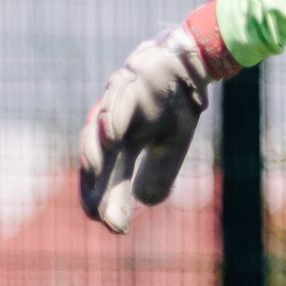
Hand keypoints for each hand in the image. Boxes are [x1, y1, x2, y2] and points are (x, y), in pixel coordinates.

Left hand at [78, 14, 222, 233]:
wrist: (190, 60)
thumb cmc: (176, 102)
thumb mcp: (174, 144)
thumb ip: (160, 171)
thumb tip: (146, 202)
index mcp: (125, 141)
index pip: (109, 174)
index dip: (105, 197)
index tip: (111, 225)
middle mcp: (115, 122)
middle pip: (100, 157)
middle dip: (98, 186)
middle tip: (98, 214)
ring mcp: (120, 99)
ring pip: (100, 125)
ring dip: (96, 150)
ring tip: (95, 173)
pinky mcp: (132, 77)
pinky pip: (119, 95)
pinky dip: (114, 112)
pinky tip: (111, 132)